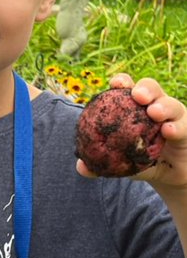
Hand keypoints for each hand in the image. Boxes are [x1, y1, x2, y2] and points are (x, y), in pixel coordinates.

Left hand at [77, 74, 186, 188]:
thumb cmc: (141, 162)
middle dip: (145, 88)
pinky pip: (182, 125)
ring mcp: (173, 115)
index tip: (115, 84)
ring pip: (171, 104)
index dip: (122, 82)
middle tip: (137, 96)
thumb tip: (81, 167)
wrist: (168, 176)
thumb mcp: (119, 164)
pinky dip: (175, 127)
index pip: (127, 88)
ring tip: (154, 113)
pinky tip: (168, 131)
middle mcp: (154, 106)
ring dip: (163, 106)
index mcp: (134, 108)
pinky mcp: (186, 128)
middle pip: (151, 88)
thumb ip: (99, 164)